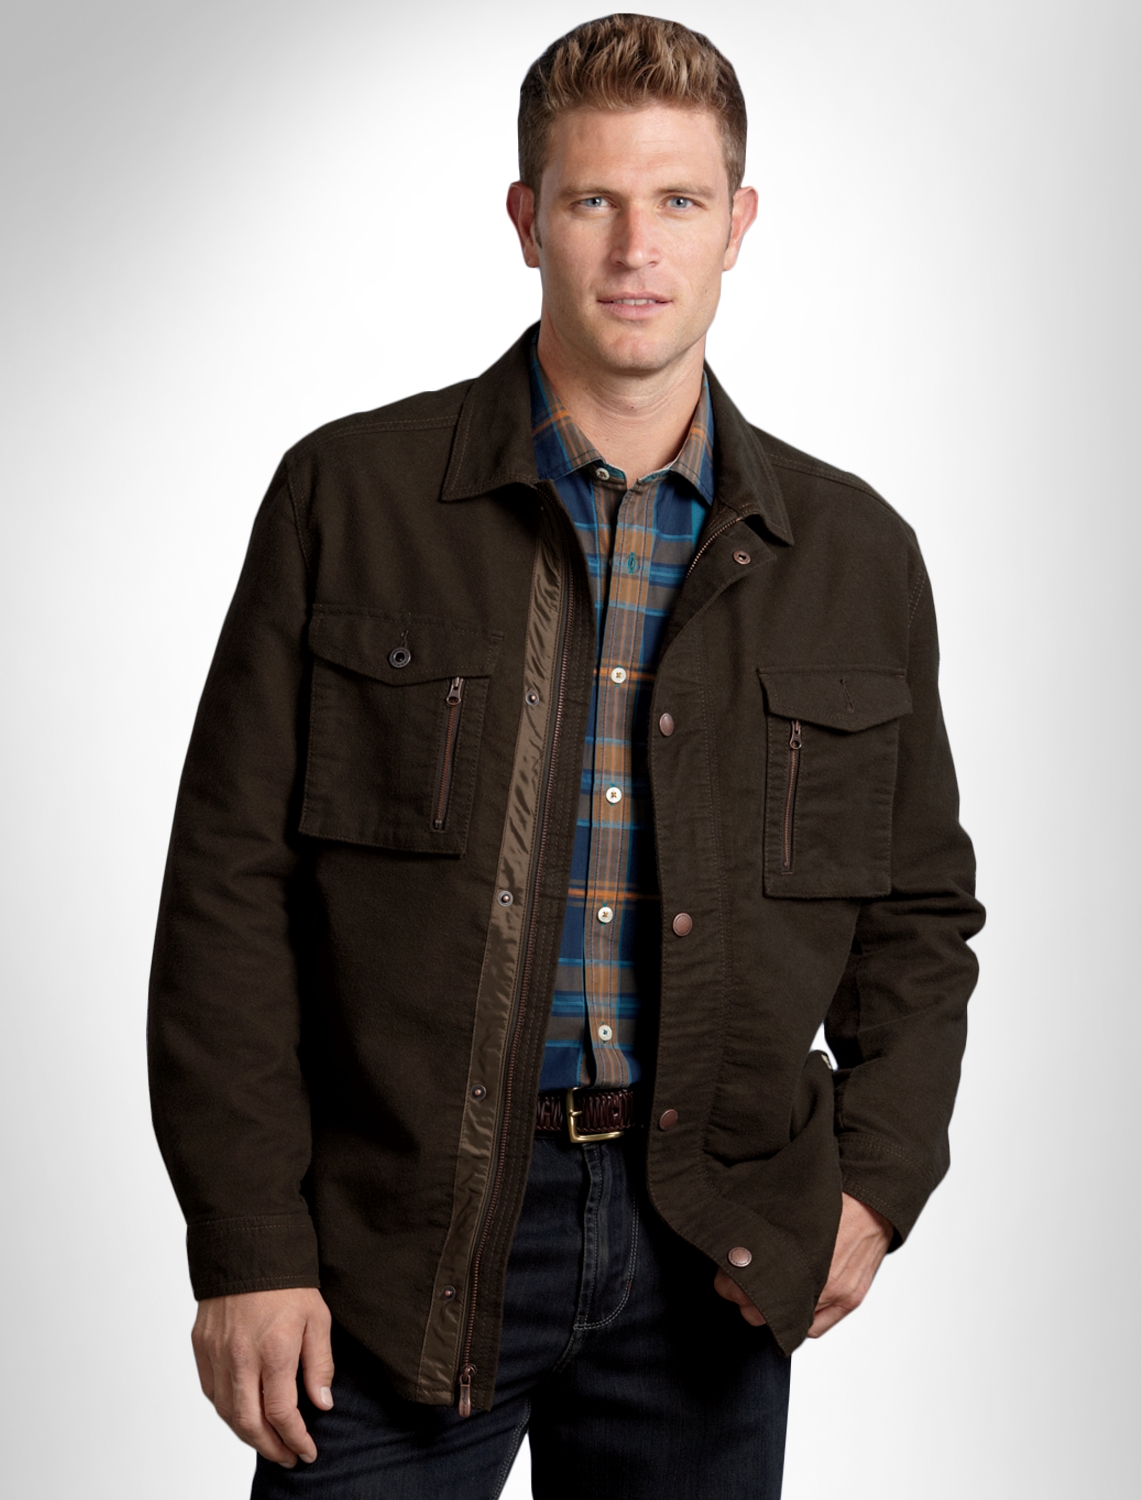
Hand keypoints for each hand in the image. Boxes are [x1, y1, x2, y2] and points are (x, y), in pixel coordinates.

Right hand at [191, 1287, 333, 1466]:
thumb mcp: (318, 1319)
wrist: (248, 1247)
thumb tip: (321, 1405)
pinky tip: (243, 1414)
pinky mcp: (201, 1346)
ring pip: (226, 1412)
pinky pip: (210, 1392)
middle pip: (249, 1423)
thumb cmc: (288, 1283)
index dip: (294, 1439)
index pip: (281, 1413)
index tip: (307, 1452)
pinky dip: (226, 1411)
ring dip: (247, 1435)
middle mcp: (240, 1357)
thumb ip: (320, 1365)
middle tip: (288, 1457)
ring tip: (269, 1442)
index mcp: (274, 1350)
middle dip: (271, 1448)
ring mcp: (216, 1352)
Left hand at [712, 1192, 892, 1335]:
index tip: (724, 1277)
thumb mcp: (787, 1206)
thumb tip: (736, 1244)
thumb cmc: (828, 1198)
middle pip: (763, 1309)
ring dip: (772, 1314)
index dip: (729, 1283)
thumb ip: (764, 1230)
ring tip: (764, 1298)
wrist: (871, 1201)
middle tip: (739, 1289)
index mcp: (792, 1247)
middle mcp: (814, 1274)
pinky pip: (815, 1327)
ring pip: (788, 1322)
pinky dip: (800, 1323)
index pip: (745, 1283)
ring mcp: (835, 1290)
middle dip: (746, 1300)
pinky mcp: (850, 1298)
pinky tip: (791, 1311)